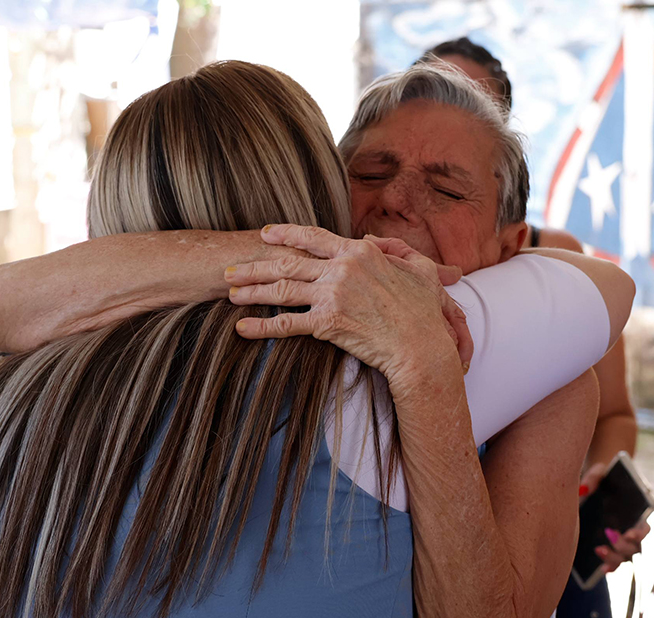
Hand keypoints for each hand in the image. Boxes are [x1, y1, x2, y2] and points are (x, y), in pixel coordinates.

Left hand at [224, 224, 472, 377]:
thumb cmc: (424, 312)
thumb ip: (394, 249)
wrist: (421, 346)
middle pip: (288, 262)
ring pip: (282, 288)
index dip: (285, 234)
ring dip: (252, 291)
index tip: (264, 234)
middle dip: (255, 265)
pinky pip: (287, 323)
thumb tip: (371, 240)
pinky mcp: (327, 323)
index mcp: (359, 252)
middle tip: (231, 270)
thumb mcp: (418, 270)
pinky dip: (261, 326)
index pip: (314, 237)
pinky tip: (242, 328)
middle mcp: (341, 269)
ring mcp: (332, 295)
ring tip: (230, 294)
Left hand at [581, 461, 651, 573]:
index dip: (640, 532)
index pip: (645, 526)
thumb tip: (583, 489)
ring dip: (615, 557)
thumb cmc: (603, 476)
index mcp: (639, 511)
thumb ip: (593, 477)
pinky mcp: (612, 546)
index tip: (629, 534)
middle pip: (635, 545)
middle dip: (623, 544)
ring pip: (625, 556)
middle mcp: (634, 528)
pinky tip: (601, 569)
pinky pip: (615, 562)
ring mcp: (623, 539)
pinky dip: (610, 566)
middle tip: (609, 537)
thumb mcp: (598, 472)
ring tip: (599, 550)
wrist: (598, 482)